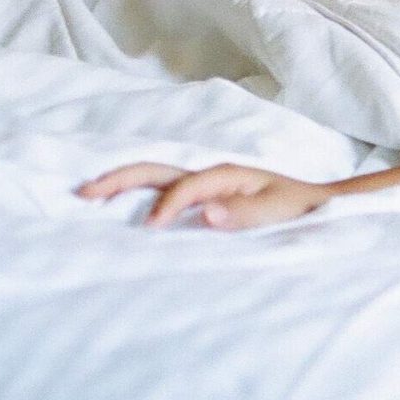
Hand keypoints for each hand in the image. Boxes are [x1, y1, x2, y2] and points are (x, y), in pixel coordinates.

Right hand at [75, 161, 335, 229]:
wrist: (318, 205)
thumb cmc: (300, 208)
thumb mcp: (278, 212)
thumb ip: (244, 213)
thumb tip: (205, 212)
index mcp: (226, 174)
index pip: (185, 187)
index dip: (165, 206)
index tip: (149, 229)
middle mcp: (210, 175)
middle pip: (156, 170)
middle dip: (119, 178)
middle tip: (82, 192)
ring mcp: (205, 185)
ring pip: (155, 179)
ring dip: (123, 184)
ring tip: (88, 196)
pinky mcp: (205, 197)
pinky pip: (165, 194)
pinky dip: (138, 197)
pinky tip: (122, 211)